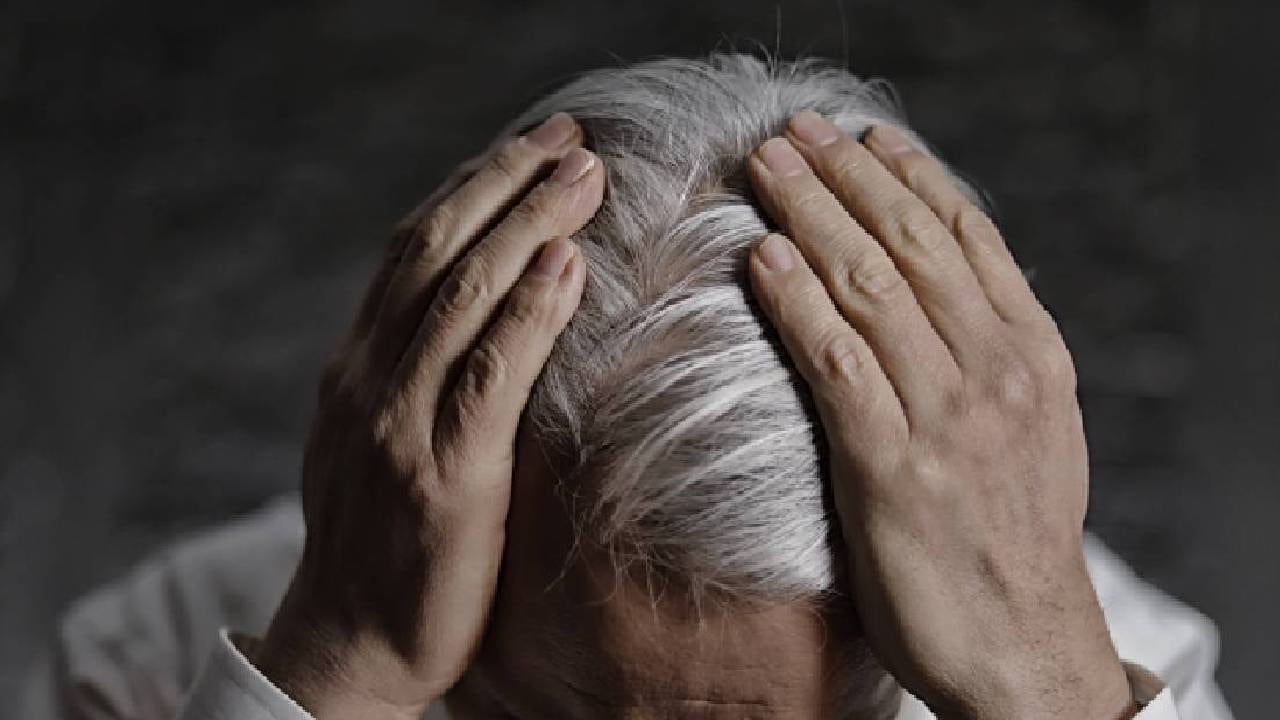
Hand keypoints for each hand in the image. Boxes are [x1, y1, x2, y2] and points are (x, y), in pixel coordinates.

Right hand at [253, 112, 604, 718]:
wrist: (348, 644)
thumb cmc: (383, 540)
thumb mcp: (383, 436)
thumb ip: (416, 371)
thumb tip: (484, 312)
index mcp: (358, 363)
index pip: (415, 248)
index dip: (474, 186)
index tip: (531, 145)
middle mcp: (369, 378)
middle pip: (436, 251)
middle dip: (506, 184)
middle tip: (570, 139)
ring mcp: (398, 424)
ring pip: (460, 298)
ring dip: (526, 226)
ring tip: (583, 178)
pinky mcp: (441, 478)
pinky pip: (487, 379)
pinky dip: (527, 315)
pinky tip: (564, 268)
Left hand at [745, 111, 1135, 719]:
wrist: (1025, 645)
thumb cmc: (1014, 536)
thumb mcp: (1035, 429)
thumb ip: (992, 356)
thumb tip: (940, 291)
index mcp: (1032, 354)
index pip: (966, 237)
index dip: (909, 176)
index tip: (864, 135)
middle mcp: (994, 369)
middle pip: (910, 243)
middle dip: (846, 177)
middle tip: (794, 133)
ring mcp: (946, 415)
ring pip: (871, 285)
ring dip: (811, 215)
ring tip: (767, 169)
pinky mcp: (890, 465)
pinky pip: (837, 361)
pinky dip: (798, 302)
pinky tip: (764, 258)